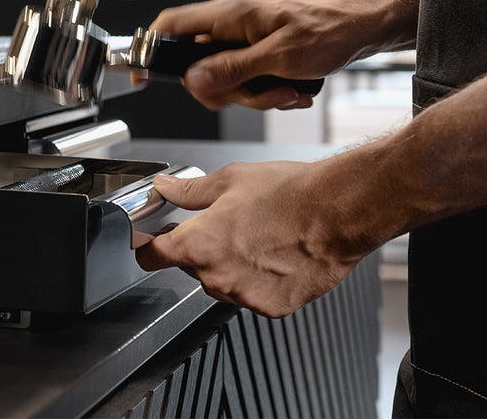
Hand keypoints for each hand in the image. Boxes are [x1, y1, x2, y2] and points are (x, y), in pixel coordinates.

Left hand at [133, 161, 373, 317]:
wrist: (337, 213)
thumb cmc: (289, 193)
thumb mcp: (230, 180)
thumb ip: (189, 191)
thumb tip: (164, 188)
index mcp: (198, 244)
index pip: (151, 257)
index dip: (149, 246)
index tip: (153, 241)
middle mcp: (216, 275)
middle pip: (190, 267)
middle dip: (200, 248)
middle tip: (226, 225)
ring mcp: (243, 296)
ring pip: (220, 283)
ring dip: (228, 265)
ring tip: (256, 237)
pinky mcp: (270, 308)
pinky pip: (250, 295)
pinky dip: (256, 280)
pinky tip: (273, 256)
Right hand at [149, 0, 419, 109]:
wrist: (366, 31)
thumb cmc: (330, 31)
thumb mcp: (279, 58)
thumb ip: (231, 70)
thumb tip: (194, 80)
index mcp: (229, 16)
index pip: (172, 26)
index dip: (152, 49)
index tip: (142, 74)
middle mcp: (233, 26)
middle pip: (200, 68)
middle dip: (228, 92)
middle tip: (256, 93)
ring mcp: (247, 41)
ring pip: (228, 81)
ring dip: (257, 96)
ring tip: (288, 92)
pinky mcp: (263, 54)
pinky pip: (251, 83)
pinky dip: (271, 93)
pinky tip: (295, 91)